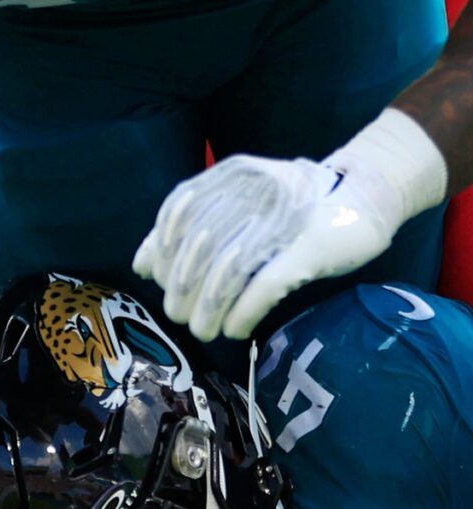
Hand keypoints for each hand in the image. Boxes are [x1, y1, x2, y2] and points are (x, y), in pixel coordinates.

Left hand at [132, 112, 444, 340]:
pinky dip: (242, 314)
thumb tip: (143, 264)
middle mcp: (250, 194)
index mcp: (228, 178)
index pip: (174, 220)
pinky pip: (261, 288)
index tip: (161, 284)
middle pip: (195, 253)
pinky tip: (235, 329)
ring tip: (206, 331)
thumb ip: (189, 228)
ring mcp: (279, 222)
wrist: (365, 196)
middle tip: (181, 317)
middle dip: (182, 293)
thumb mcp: (238, 209)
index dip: (162, 257)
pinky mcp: (307, 249)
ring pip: (224, 276)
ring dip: (209, 312)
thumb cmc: (292, 209)